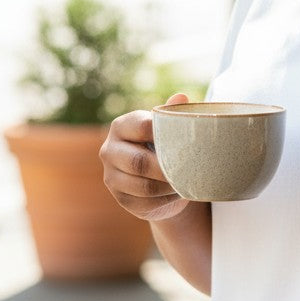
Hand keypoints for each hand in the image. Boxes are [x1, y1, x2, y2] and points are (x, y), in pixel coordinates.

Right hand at [100, 92, 190, 221]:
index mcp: (121, 126)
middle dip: (168, 168)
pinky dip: (167, 200)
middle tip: (190, 169)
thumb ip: (171, 114)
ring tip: (187, 182)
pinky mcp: (121, 199)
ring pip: (144, 186)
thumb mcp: (166, 128)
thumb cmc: (162, 145)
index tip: (186, 141)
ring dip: (170, 187)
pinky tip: (178, 193)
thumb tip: (181, 97)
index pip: (142, 127)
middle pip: (139, 162)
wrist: (155, 178)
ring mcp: (111, 177)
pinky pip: (146, 203)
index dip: (166, 134)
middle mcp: (109, 150)